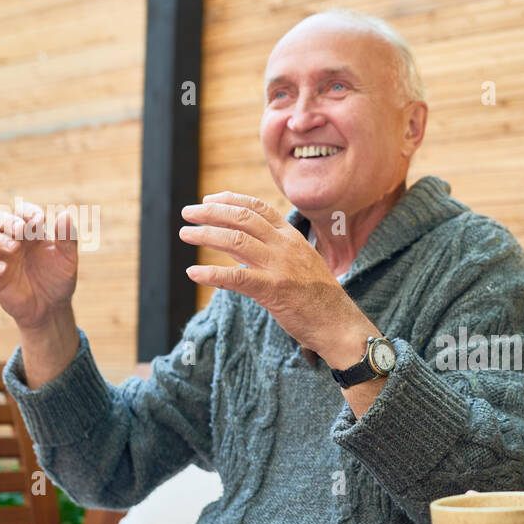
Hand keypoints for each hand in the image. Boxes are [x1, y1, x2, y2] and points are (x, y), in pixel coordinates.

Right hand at [0, 202, 77, 331]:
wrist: (51, 308)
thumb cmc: (58, 279)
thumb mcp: (68, 259)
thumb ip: (67, 237)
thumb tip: (65, 214)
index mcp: (32, 233)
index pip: (23, 213)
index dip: (28, 212)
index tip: (39, 220)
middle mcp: (13, 240)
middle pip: (0, 220)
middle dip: (9, 221)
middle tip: (22, 229)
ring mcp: (1, 257)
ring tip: (15, 248)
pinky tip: (2, 269)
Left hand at [180, 192, 377, 367]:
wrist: (338, 323)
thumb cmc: (317, 297)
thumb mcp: (297, 265)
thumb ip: (266, 252)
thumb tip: (234, 244)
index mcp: (292, 237)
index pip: (258, 208)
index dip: (230, 200)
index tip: (209, 200)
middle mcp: (286, 246)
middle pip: (243, 218)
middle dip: (211, 212)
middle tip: (188, 212)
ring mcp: (280, 267)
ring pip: (236, 241)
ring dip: (206, 235)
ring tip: (185, 234)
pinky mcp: (274, 291)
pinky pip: (236, 278)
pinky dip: (211, 274)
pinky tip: (193, 272)